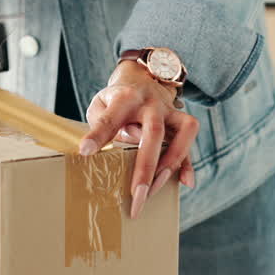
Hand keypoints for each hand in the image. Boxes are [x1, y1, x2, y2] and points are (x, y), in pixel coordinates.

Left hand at [79, 60, 198, 219]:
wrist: (142, 79)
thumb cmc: (116, 100)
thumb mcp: (101, 103)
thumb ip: (104, 122)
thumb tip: (124, 144)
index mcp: (126, 97)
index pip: (111, 117)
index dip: (99, 134)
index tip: (86, 151)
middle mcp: (152, 103)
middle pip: (154, 131)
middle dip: (146, 165)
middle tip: (136, 194)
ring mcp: (170, 112)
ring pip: (182, 133)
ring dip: (170, 164)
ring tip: (154, 190)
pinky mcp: (182, 122)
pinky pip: (189, 142)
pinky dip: (188, 164)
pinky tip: (185, 182)